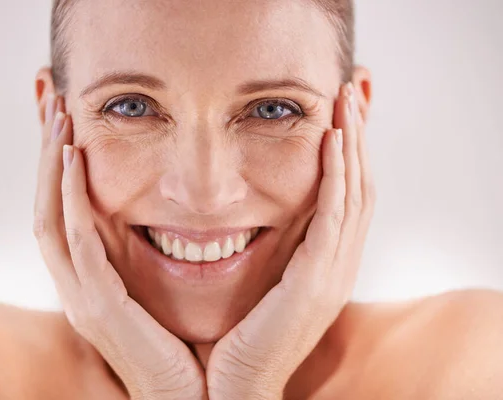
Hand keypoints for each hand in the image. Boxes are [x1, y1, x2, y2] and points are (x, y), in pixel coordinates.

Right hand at [33, 95, 207, 399]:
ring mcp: (83, 299)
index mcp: (92, 283)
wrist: (200, 398)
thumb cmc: (189, 344)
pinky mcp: (100, 308)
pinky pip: (77, 243)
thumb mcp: (166, 289)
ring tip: (59, 118)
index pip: (62, 214)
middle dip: (47, 155)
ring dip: (52, 166)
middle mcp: (78, 287)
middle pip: (45, 208)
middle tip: (53, 105)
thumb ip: (154, 254)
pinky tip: (76, 160)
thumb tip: (172, 212)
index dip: (58, 168)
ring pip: (50, 218)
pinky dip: (72, 200)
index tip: (68, 123)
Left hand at [205, 82, 374, 398]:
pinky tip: (333, 140)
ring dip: (353, 144)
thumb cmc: (239, 334)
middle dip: (358, 136)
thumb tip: (262, 211)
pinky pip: (334, 216)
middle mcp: (338, 265)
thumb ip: (272, 248)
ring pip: (355, 194)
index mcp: (325, 265)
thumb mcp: (261, 281)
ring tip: (346, 101)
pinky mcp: (317, 281)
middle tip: (350, 91)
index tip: (340, 112)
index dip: (348, 152)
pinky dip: (337, 175)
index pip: (347, 196)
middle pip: (360, 186)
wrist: (233, 385)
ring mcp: (333, 274)